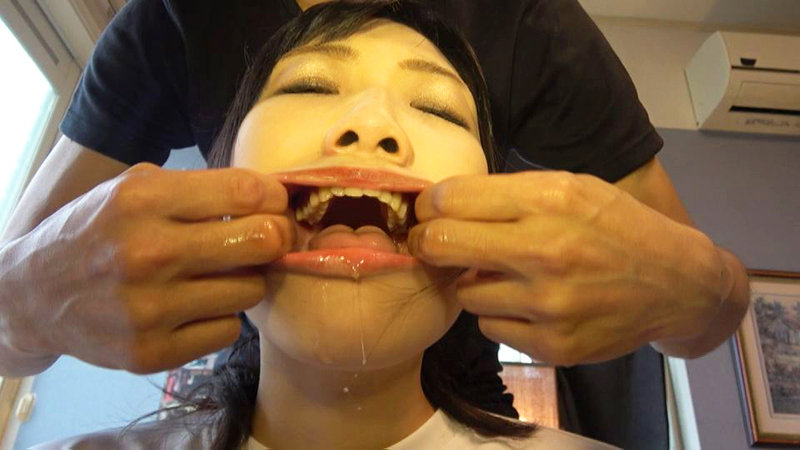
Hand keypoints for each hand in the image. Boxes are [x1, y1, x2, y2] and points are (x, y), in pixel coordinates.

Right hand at [2, 164, 291, 373]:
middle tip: (264, 240)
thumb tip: (272, 200)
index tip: (274, 204)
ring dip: (244, 280)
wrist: (33, 295)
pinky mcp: (151, 352)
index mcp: (142, 200)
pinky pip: (228, 330)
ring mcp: (149, 308)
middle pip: (262, 242)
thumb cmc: (97, 231)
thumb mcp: (134, 188)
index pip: (245, 192)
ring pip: (251, 290)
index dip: (274, 197)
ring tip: (216, 274)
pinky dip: (220, 317)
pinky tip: (194, 306)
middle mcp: (147, 253)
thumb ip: (199, 190)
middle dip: (274, 238)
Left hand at [408, 171, 723, 365]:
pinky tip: (529, 303)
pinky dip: (500, 314)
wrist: (677, 284)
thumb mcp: (573, 187)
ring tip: (507, 274)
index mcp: (549, 200)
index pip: (451, 199)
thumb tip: (441, 205)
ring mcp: (548, 304)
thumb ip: (510, 193)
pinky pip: (489, 327)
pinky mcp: (552, 346)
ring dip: (475, 282)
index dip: (430, 205)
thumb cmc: (618, 227)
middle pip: (441, 244)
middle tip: (433, 242)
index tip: (430, 212)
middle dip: (428, 242)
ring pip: (464, 293)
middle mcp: (545, 250)